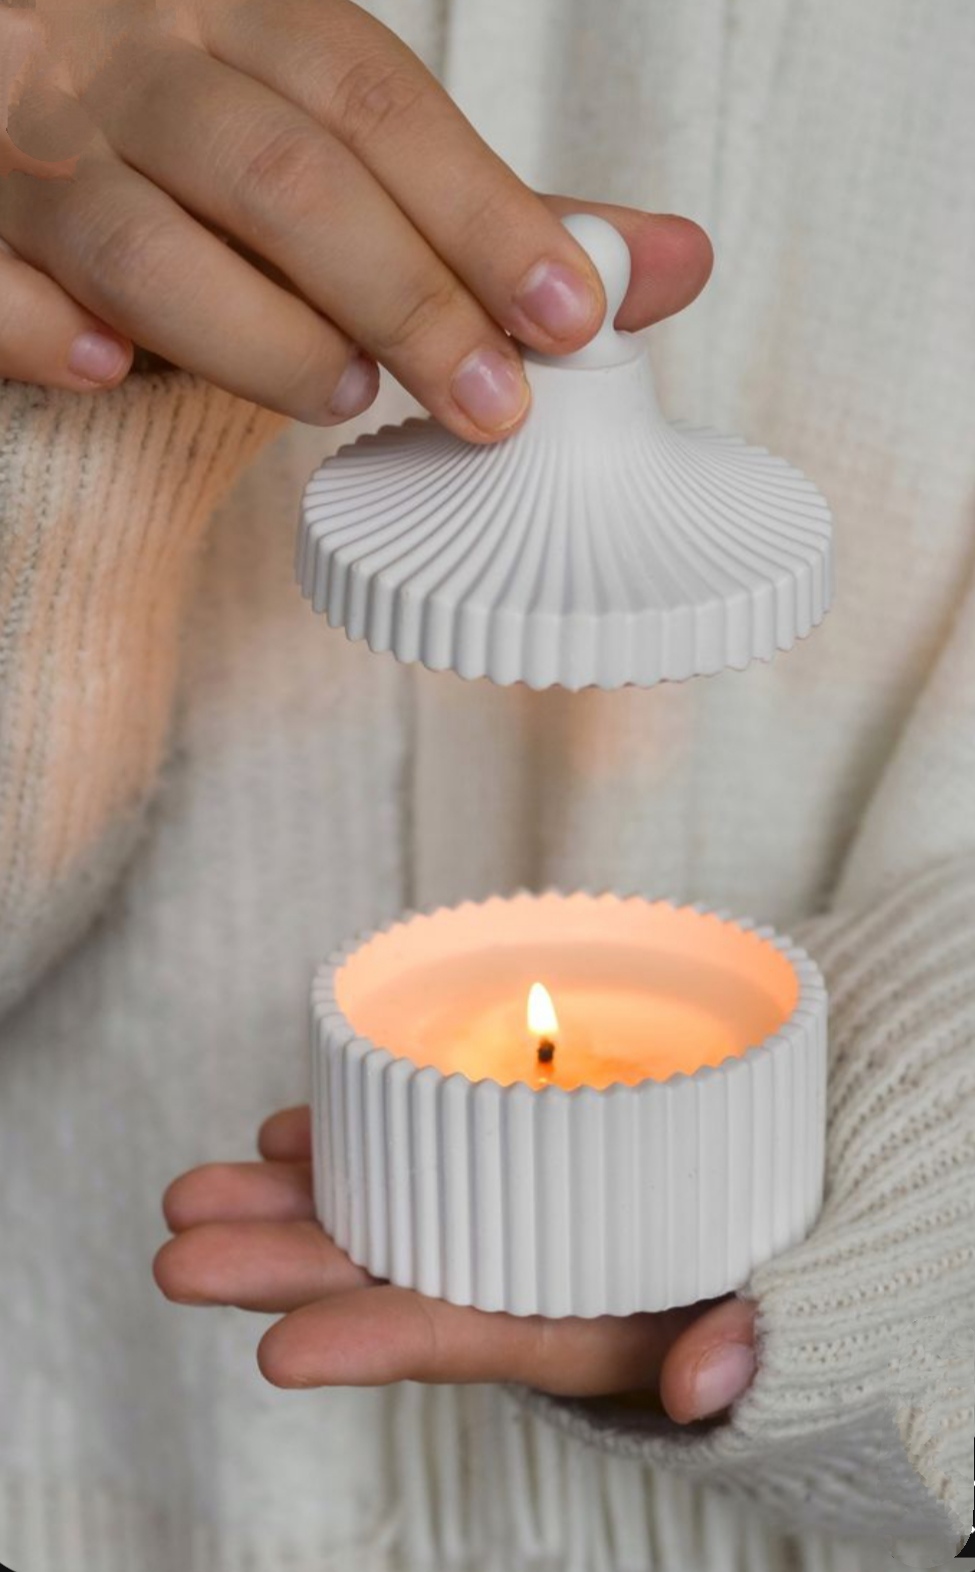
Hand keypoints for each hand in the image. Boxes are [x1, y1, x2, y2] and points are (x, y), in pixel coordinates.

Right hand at [0, 0, 711, 432]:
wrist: (21, 112)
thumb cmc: (210, 156)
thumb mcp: (343, 148)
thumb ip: (492, 212)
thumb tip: (675, 263)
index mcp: (236, 16)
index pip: (376, 101)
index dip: (481, 211)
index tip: (574, 313)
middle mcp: (130, 63)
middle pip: (278, 172)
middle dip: (403, 295)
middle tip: (491, 401)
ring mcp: (29, 146)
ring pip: (139, 240)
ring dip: (256, 333)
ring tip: (343, 398)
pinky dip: (45, 335)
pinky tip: (110, 374)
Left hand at [155, 1106, 756, 1419]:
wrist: (779, 1183)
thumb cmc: (772, 1245)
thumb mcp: (786, 1300)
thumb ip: (753, 1338)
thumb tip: (710, 1378)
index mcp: (581, 1323)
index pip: (470, 1336)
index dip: (378, 1343)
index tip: (281, 1352)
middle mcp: (522, 1277)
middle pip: (393, 1276)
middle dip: (287, 1267)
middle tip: (182, 1250)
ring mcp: (502, 1216)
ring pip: (382, 1212)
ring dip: (290, 1203)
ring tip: (197, 1191)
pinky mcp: (502, 1160)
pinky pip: (415, 1154)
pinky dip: (354, 1143)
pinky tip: (290, 1131)